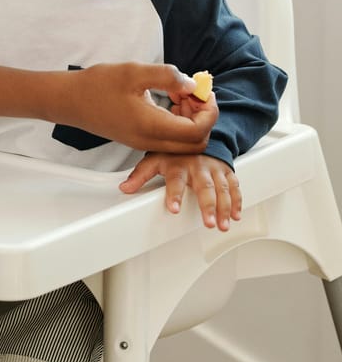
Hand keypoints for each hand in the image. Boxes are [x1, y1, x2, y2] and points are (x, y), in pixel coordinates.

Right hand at [64, 64, 217, 153]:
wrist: (71, 100)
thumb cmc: (98, 85)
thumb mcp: (134, 72)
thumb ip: (167, 76)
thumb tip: (192, 84)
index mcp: (151, 126)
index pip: (196, 132)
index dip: (209, 112)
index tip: (204, 92)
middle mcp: (150, 141)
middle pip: (195, 143)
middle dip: (203, 118)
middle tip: (194, 93)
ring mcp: (144, 144)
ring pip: (183, 144)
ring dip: (191, 120)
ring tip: (180, 93)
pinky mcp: (140, 140)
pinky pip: (169, 140)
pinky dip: (178, 123)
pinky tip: (168, 100)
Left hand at [119, 152, 241, 229]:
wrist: (197, 136)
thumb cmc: (175, 154)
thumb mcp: (155, 159)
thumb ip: (140, 174)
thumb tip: (124, 188)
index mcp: (178, 165)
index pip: (176, 180)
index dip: (174, 194)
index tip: (173, 209)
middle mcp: (198, 167)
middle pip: (204, 188)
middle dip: (208, 206)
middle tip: (208, 223)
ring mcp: (214, 169)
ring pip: (222, 189)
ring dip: (225, 208)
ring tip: (223, 225)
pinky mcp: (226, 172)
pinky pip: (234, 187)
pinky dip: (237, 201)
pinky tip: (236, 215)